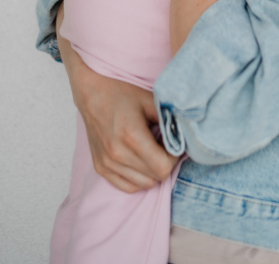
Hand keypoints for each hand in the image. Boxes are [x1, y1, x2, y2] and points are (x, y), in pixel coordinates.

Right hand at [57, 5, 177, 192]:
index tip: (174, 143)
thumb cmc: (122, 93)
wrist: (92, 92)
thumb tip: (187, 135)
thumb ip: (169, 119)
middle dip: (165, 163)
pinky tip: (141, 159)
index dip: (174, 157)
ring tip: (152, 150)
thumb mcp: (150, 100)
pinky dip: (138, 178)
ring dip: (152, 172)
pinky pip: (127, 186)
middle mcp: (117, 154)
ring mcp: (107, 163)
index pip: (163, 167)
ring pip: (142, 185)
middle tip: (165, 145)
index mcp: (131, 136)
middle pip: (155, 178)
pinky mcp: (100, 168)